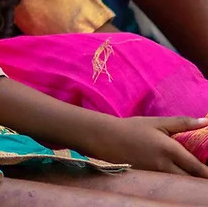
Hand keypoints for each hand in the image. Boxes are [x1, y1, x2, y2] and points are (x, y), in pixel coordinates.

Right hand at [93, 116, 207, 176]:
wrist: (106, 138)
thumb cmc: (132, 128)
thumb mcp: (157, 122)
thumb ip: (182, 123)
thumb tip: (205, 122)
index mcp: (170, 150)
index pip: (197, 168)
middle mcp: (165, 165)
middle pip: (191, 178)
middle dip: (200, 178)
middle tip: (204, 173)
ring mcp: (156, 174)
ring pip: (180, 182)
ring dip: (188, 179)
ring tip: (192, 173)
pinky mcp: (149, 178)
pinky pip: (168, 182)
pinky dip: (176, 179)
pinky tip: (177, 173)